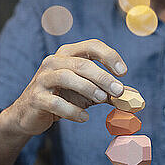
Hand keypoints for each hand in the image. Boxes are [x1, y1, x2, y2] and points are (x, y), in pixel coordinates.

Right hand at [4, 39, 127, 135]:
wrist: (29, 115)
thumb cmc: (62, 99)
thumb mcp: (87, 93)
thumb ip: (108, 92)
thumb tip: (134, 98)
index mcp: (67, 55)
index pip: (92, 46)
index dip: (109, 56)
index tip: (123, 73)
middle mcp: (53, 62)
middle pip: (82, 63)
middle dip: (103, 77)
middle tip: (119, 91)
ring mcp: (42, 79)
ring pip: (67, 77)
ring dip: (88, 88)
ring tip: (101, 100)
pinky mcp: (36, 98)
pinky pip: (56, 102)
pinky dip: (72, 111)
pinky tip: (84, 118)